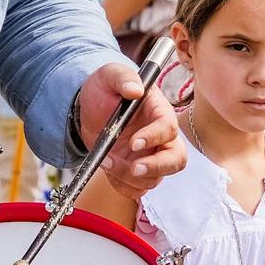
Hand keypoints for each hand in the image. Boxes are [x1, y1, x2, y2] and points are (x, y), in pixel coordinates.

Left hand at [76, 61, 183, 201]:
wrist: (88, 108)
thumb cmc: (105, 88)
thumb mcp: (109, 76)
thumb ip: (122, 77)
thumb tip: (135, 88)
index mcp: (159, 112)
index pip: (168, 129)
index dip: (154, 138)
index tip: (134, 142)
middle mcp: (160, 138)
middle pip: (176, 159)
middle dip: (156, 167)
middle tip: (134, 167)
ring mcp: (149, 157)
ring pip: (155, 178)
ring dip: (130, 176)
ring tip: (106, 160)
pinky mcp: (135, 170)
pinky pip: (137, 188)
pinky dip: (123, 185)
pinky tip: (108, 169)